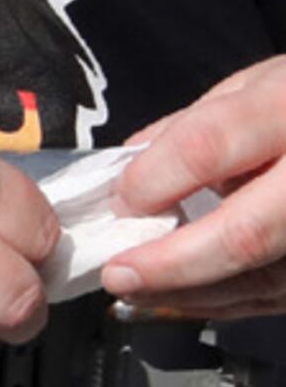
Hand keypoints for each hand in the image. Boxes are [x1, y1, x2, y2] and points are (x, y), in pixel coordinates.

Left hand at [101, 56, 285, 316]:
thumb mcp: (259, 83)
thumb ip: (192, 126)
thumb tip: (126, 174)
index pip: (208, 147)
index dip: (154, 181)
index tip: (118, 202)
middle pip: (245, 234)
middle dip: (170, 264)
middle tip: (118, 274)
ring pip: (265, 281)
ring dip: (191, 295)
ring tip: (138, 291)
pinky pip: (280, 296)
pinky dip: (227, 303)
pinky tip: (184, 299)